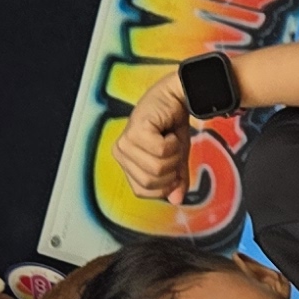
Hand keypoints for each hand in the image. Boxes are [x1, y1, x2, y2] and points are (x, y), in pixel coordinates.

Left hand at [115, 75, 195, 202]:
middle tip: (173, 149)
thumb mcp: (177, 160)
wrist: (178, 97)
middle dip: (171, 169)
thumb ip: (175, 181)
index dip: (164, 185)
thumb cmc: (173, 127)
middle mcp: (120, 152)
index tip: (173, 168)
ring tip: (171, 139)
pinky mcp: (136, 130)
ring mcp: (125, 141)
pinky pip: (161, 151)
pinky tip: (169, 130)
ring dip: (174, 154)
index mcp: (125, 162)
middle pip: (150, 181)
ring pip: (157, 168)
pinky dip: (174, 143)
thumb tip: (176, 200)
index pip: (142, 191)